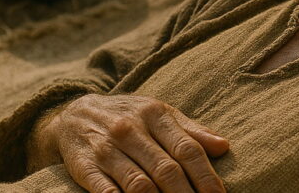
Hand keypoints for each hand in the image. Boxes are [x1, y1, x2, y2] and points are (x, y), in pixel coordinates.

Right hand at [38, 94, 228, 192]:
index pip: (187, 149)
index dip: (205, 175)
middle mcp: (131, 129)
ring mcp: (107, 149)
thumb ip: (191, 131)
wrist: (75, 113)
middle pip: (166, 169)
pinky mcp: (85, 167)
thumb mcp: (160, 113)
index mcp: (155, 114)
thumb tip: (223, 146)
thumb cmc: (129, 115)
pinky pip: (107, 192)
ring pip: (140, 184)